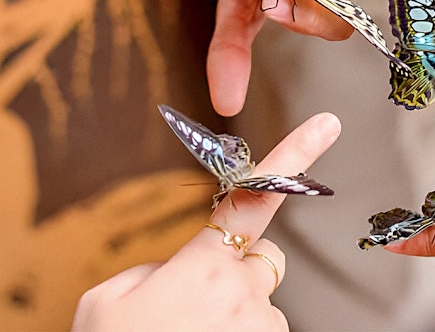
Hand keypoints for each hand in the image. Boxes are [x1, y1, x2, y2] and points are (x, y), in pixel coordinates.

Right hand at [72, 113, 341, 330]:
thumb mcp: (108, 300)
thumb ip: (155, 270)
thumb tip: (184, 270)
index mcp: (202, 264)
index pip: (253, 197)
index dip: (293, 155)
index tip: (327, 123)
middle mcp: (243, 293)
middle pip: (261, 263)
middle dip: (238, 275)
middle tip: (191, 308)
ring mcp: (263, 327)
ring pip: (258, 307)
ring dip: (230, 319)